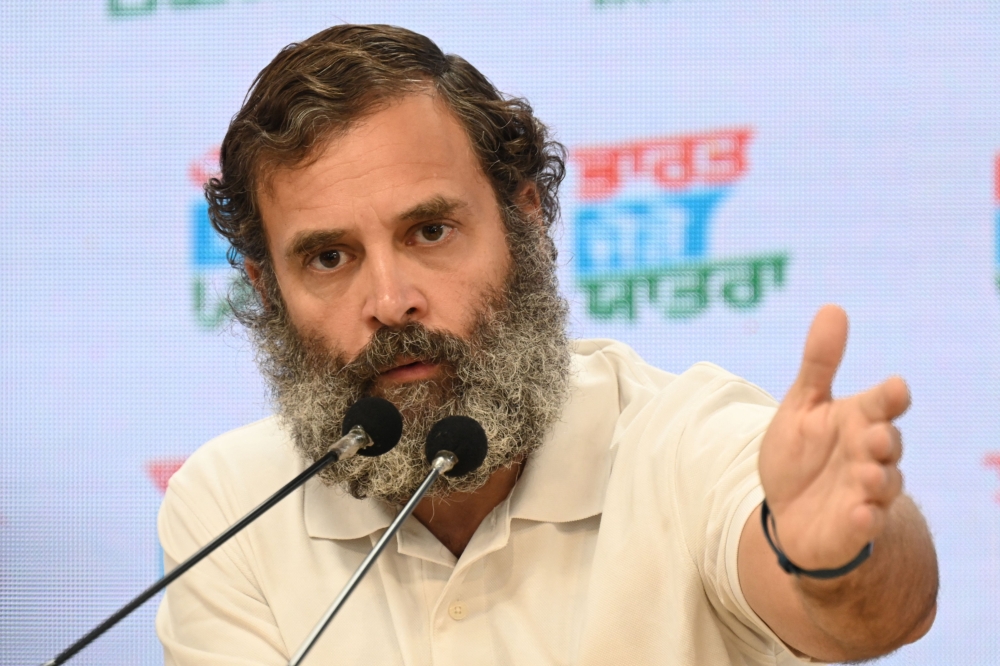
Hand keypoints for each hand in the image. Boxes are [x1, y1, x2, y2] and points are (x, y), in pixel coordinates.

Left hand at [758, 305, 910, 570]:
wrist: (788, 512)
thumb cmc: (800, 454)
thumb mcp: (802, 405)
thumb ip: (819, 363)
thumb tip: (833, 308)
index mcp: (858, 420)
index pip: (882, 403)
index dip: (890, 396)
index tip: (896, 387)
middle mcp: (869, 454)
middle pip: (888, 443)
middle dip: (884, 439)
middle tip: (873, 435)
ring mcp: (866, 491)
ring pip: (884, 483)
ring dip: (877, 478)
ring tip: (864, 472)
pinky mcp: (856, 525)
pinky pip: (867, 524)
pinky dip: (865, 519)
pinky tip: (859, 513)